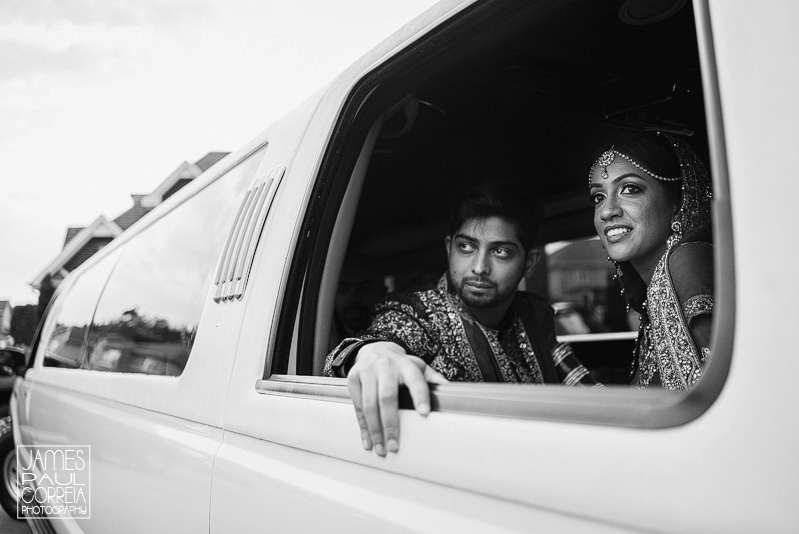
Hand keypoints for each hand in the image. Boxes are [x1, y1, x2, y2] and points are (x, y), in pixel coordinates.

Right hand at [347, 341, 447, 455]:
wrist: (374, 350)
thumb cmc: (401, 365)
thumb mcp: (418, 367)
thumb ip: (433, 380)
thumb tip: (453, 394)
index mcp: (405, 364)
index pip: (415, 380)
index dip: (420, 396)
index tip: (424, 414)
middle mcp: (385, 366)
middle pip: (387, 397)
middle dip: (391, 424)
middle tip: (394, 446)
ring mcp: (367, 372)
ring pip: (369, 404)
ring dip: (375, 430)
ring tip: (381, 449)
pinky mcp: (352, 379)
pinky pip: (357, 407)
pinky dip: (363, 427)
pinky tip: (368, 441)